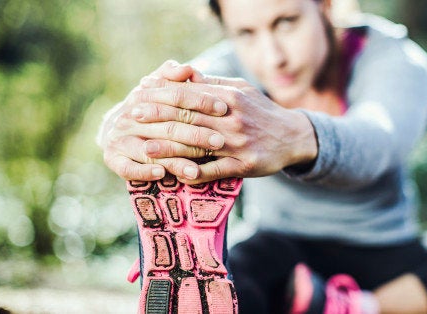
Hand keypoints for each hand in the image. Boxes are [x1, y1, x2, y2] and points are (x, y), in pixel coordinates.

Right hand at [98, 60, 227, 180]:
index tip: (223, 108)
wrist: (114, 132)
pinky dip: (145, 172)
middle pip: (167, 126)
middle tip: (219, 142)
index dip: (200, 101)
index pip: (175, 97)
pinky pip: (129, 168)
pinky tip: (162, 174)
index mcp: (142, 97)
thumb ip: (173, 78)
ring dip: (175, 160)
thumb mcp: (159, 91)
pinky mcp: (113, 160)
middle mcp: (128, 118)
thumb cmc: (148, 110)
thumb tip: (186, 68)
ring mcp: (119, 139)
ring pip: (150, 150)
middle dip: (195, 135)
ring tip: (196, 169)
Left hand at [135, 74, 318, 183]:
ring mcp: (238, 144)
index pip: (189, 94)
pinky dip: (195, 173)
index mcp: (229, 98)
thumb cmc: (261, 111)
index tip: (141, 93)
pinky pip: (215, 170)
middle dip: (158, 116)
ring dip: (169, 147)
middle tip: (133, 116)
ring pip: (197, 145)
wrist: (293, 137)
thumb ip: (212, 83)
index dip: (162, 93)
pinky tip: (176, 174)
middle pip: (189, 117)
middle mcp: (232, 119)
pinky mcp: (244, 165)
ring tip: (145, 148)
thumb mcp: (241, 90)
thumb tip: (183, 73)